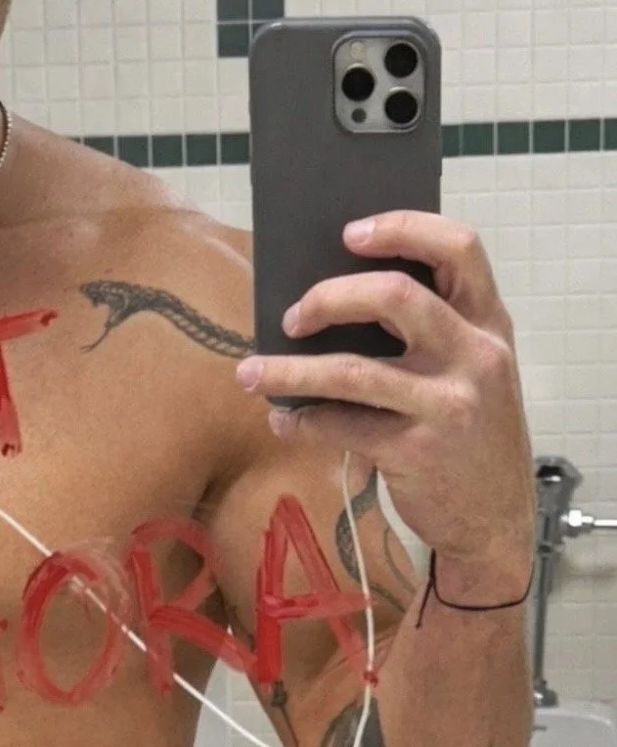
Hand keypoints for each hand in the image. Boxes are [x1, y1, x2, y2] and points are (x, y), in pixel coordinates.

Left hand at [234, 210, 535, 598]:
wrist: (495, 518)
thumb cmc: (467, 433)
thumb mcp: (469, 371)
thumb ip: (427, 333)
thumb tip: (329, 304)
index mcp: (489, 323)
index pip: (458, 248)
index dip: (402, 228)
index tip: (349, 233)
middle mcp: (476, 356)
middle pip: (394, 296)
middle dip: (328, 297)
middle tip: (292, 316)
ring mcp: (448, 404)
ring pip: (352, 370)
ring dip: (289, 369)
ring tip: (250, 372)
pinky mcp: (417, 451)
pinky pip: (342, 425)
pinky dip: (302, 421)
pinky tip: (283, 419)